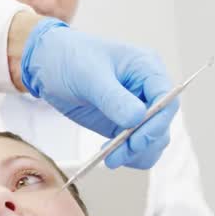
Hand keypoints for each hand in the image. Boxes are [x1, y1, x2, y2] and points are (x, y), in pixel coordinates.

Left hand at [21, 18, 176, 168]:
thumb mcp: (89, 75)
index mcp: (146, 68)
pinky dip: (128, 155)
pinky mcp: (123, 124)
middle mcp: (147, 89)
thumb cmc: (69, 57)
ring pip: (153, 140)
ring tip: (111, 159)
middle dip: (143, 143)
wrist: (47, 64)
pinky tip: (109, 155)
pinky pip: (136, 146)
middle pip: (162, 123)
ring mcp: (136, 108)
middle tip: (117, 155)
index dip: (157, 122)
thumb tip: (136, 119)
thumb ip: (113, 97)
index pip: (167, 98)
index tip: (137, 140)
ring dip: (137, 154)